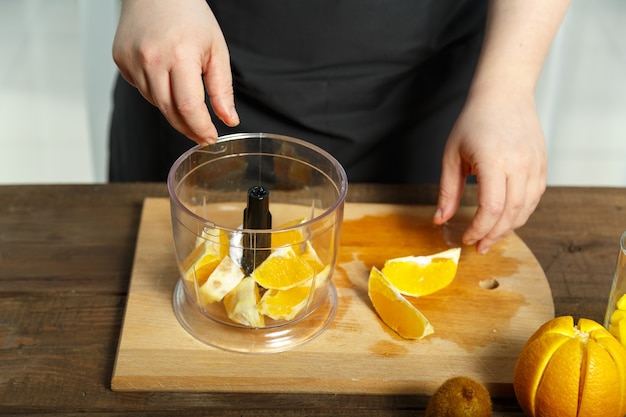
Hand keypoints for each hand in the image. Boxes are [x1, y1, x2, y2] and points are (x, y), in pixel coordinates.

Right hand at [112, 0, 238, 144]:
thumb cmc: (189, 15)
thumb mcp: (216, 50)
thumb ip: (222, 89)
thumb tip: (229, 119)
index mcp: (179, 55)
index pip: (188, 107)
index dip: (200, 128)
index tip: (210, 138)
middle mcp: (151, 59)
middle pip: (170, 111)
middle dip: (189, 128)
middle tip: (202, 134)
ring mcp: (132, 61)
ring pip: (156, 104)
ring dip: (174, 110)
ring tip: (187, 99)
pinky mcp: (121, 61)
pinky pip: (142, 90)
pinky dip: (157, 93)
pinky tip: (166, 78)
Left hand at [433, 83, 546, 253]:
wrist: (504, 94)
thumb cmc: (474, 121)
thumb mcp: (452, 155)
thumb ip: (447, 191)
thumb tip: (439, 220)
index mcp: (494, 161)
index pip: (491, 208)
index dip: (479, 229)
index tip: (466, 238)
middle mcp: (519, 164)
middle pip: (510, 213)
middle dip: (493, 235)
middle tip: (479, 247)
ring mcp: (535, 164)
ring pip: (526, 209)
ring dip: (508, 228)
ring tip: (491, 238)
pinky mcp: (542, 164)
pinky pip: (534, 197)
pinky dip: (521, 213)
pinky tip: (506, 220)